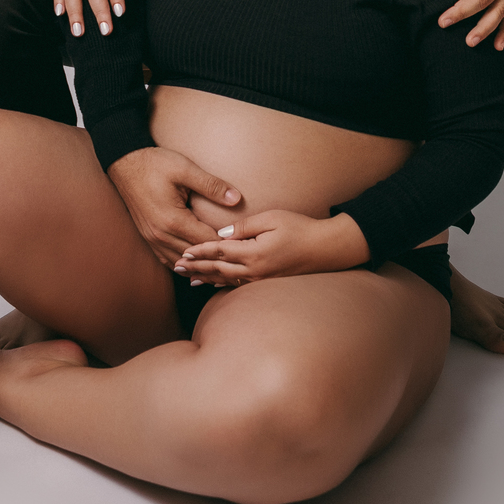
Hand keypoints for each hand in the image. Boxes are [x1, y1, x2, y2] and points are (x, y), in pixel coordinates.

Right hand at [107, 146, 241, 267]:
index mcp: (173, 220)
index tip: (245, 246)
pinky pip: (168, 259)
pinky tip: (197, 265)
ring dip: (201, 266)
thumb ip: (212, 185)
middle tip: (239, 262)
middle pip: (196, 257)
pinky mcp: (148, 237)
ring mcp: (152, 238)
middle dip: (217, 259)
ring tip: (221, 270)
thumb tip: (236, 199)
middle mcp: (161, 235)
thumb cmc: (154, 163)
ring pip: (182, 263)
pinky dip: (185, 264)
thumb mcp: (185, 168)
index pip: (207, 242)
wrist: (125, 162)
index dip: (227, 245)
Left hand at [177, 210, 369, 283]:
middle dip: (196, 267)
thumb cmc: (301, 228)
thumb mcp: (272, 218)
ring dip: (206, 278)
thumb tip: (222, 234)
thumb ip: (245, 227)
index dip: (199, 251)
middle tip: (176, 268)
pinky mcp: (268, 282)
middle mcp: (255, 271)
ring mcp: (261, 280)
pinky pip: (240, 285)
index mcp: (253, 253)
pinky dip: (223, 284)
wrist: (327, 249)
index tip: (183, 252)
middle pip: (218, 269)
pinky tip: (215, 284)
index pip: (219, 251)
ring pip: (227, 280)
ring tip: (189, 279)